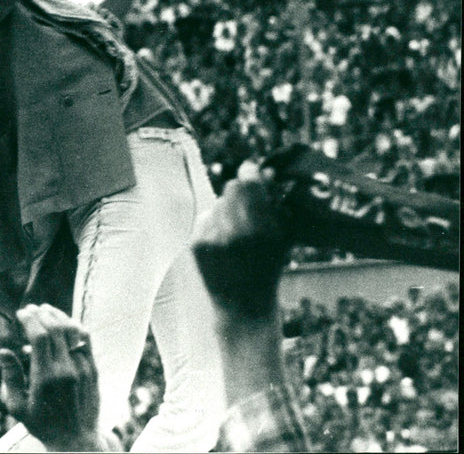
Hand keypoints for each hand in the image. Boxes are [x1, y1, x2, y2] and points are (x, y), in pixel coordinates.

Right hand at [0, 304, 102, 451]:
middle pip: (55, 328)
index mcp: (46, 378)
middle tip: (30, 308)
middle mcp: (66, 370)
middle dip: (41, 313)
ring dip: (58, 315)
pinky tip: (64, 322)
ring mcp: (83, 368)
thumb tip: (3, 351)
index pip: (39, 336)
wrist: (76, 441)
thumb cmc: (43, 425)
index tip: (21, 313)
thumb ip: (11, 378)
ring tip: (45, 309)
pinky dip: (74, 326)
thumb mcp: (18, 407)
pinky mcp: (93, 369)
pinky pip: (86, 339)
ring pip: (72, 330)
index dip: (29, 319)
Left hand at [192, 163, 290, 321]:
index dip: (251, 173)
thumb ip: (276, 204)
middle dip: (241, 193)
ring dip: (228, 210)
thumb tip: (265, 170)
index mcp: (261, 228)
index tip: (252, 170)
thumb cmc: (268, 270)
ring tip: (237, 233)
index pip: (249, 181)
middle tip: (248, 205)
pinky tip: (223, 243)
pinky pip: (205, 218)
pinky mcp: (196, 244)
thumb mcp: (282, 238)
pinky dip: (214, 225)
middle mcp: (234, 231)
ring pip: (218, 203)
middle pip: (231, 188)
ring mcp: (212, 238)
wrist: (243, 308)